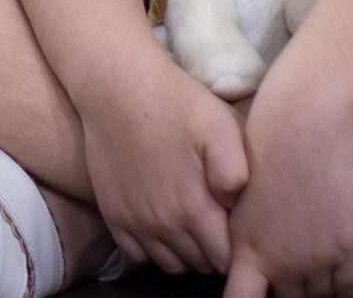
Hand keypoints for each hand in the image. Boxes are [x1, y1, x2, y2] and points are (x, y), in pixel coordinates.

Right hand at [80, 56, 249, 275]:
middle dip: (215, 251)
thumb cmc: (175, 103)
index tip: (240, 227)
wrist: (116, 87)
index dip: (238, 247)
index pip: (226, 258)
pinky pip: (138, 254)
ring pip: (171, 264)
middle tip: (221, 224)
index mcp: (194, 209)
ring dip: (187, 253)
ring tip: (195, 226)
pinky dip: (154, 249)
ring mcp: (134, 222)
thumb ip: (237, 170)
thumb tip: (237, 206)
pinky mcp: (112, 215)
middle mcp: (162, 225)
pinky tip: (163, 225)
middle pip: (200, 263)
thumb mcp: (219, 126)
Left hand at [224, 77, 352, 297]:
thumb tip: (251, 258)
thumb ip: (247, 236)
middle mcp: (280, 263)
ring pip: (321, 297)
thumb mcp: (240, 200)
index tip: (261, 296)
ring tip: (319, 274)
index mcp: (246, 250)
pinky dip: (347, 292)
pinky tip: (344, 283)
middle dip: (291, 291)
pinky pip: (350, 291)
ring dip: (320, 291)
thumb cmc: (265, 152)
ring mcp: (316, 260)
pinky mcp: (349, 250)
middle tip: (296, 278)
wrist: (304, 129)